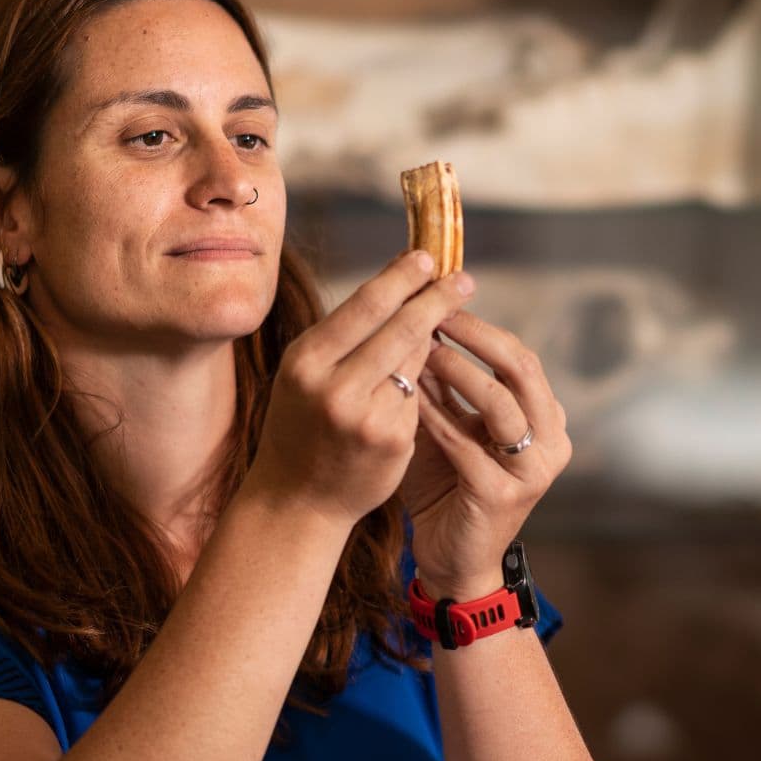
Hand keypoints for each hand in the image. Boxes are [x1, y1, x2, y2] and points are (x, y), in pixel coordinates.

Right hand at [245, 251, 474, 531]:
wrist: (295, 501)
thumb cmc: (301, 427)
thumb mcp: (304, 375)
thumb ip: (343, 336)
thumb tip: (395, 283)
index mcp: (307, 361)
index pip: (365, 305)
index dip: (402, 278)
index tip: (428, 259)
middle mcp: (334, 386)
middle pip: (400, 327)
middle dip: (437, 299)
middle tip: (464, 279)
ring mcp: (366, 416)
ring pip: (416, 360)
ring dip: (434, 338)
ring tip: (450, 316)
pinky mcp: (393, 440)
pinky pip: (420, 397)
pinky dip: (425, 384)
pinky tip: (430, 380)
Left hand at [397, 301, 571, 597]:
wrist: (450, 560)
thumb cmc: (445, 489)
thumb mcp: (449, 428)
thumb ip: (444, 386)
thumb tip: (419, 323)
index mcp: (545, 420)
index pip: (520, 358)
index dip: (481, 327)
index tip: (439, 303)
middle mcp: (551, 441)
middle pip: (521, 370)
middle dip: (475, 337)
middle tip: (434, 314)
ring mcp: (532, 470)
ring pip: (499, 403)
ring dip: (458, 372)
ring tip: (422, 350)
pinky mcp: (503, 495)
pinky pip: (467, 444)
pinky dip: (437, 417)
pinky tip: (410, 399)